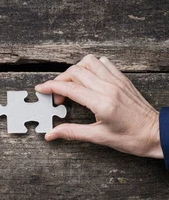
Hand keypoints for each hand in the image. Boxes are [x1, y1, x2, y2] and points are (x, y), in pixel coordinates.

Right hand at [35, 55, 161, 158]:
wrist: (157, 134)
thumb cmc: (132, 138)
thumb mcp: (99, 137)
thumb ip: (72, 132)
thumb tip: (52, 134)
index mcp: (102, 102)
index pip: (70, 87)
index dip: (51, 86)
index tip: (41, 89)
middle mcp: (109, 87)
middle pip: (75, 71)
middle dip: (60, 80)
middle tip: (58, 97)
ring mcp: (116, 81)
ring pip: (88, 61)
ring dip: (76, 70)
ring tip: (72, 85)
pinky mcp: (122, 79)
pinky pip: (103, 62)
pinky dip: (91, 66)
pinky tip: (89, 79)